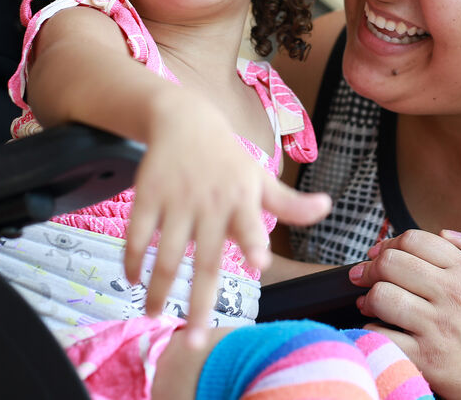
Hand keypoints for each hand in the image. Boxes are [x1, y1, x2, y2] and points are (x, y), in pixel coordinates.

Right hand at [124, 104, 329, 347]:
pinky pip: (137, 236)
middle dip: (199, 303)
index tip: (259, 263)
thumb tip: (327, 207)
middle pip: (204, 261)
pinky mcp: (147, 196)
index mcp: (241, 200)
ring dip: (159, 289)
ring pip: (166, 255)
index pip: (250, 225)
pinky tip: (134, 280)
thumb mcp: (260, 179)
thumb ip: (289, 204)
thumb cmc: (229, 160)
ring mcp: (176, 200)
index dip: (254, 242)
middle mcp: (210, 203)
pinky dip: (133, 260)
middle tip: (195, 341)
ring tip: (155, 315)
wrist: (184, 119)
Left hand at [349, 229, 460, 398]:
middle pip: (392, 263)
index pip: (414, 240)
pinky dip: (371, 330)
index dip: (389, 243)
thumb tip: (446, 233)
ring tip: (368, 303)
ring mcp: (438, 327)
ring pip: (383, 296)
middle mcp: (452, 294)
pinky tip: (377, 328)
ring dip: (368, 298)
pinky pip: (383, 336)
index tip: (379, 253)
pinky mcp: (427, 359)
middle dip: (371, 267)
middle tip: (364, 275)